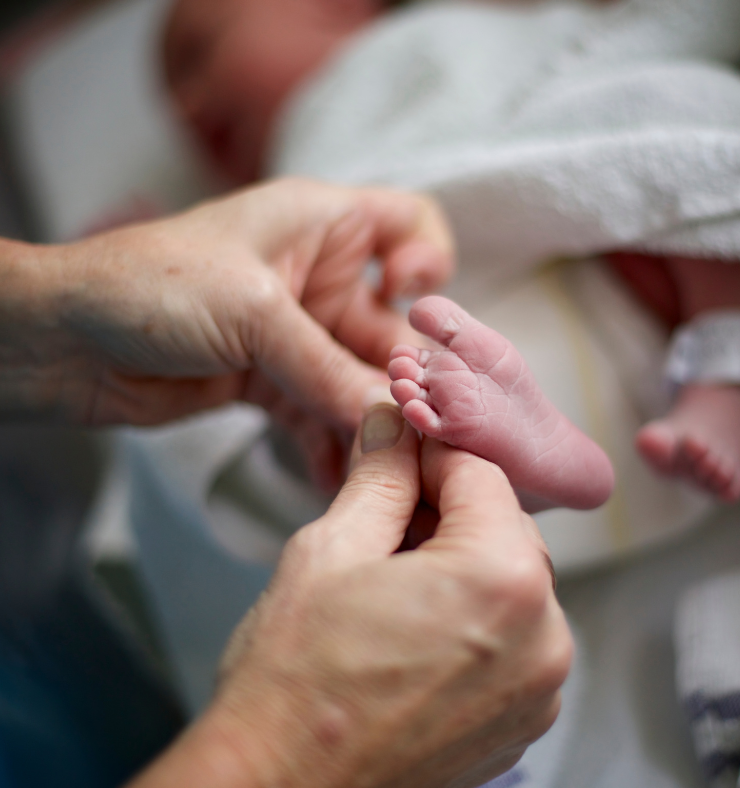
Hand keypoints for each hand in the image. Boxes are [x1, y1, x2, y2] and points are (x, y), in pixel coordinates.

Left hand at [0, 178, 452, 428]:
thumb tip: (397, 419)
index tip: (409, 298)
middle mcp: (320, 276)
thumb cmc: (148, 285)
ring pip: (361, 379)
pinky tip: (335, 479)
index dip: (429, 260)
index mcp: (321, 225)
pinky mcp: (272, 380)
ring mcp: (298, 333)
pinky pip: (321, 415)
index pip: (411, 224)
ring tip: (386, 465)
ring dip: (373, 421)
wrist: (61, 342)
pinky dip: (331, 445)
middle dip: (408, 375)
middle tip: (420, 424)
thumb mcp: (255, 314)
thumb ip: (329, 369)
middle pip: (396, 323)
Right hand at [130, 404, 570, 787]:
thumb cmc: (296, 683)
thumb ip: (380, 476)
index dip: (430, 454)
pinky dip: (477, 620)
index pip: (480, 473)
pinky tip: (416, 630)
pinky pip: (515, 638)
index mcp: (501, 578)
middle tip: (384, 521)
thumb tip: (394, 425)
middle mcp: (542, 634)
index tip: (397, 453)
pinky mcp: (525, 721)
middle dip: (448, 512)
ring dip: (463, 565)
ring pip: (512, 582)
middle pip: (504, 528)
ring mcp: (540, 686)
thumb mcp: (331, 550)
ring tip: (393, 582)